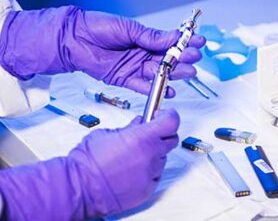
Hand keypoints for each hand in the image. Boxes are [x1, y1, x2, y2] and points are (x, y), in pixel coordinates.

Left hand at [0, 6, 205, 94]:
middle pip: (168, 60)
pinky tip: (170, 90)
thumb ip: (151, 37)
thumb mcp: (129, 28)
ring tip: (188, 74)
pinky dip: (157, 89)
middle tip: (195, 59)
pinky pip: (144, 86)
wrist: (74, 39)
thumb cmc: (98, 28)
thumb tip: (173, 37)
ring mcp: (135, 67)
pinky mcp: (125, 79)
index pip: (169, 42)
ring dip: (174, 74)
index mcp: (145, 38)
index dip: (184, 43)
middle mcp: (142, 54)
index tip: (198, 42)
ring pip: (159, 73)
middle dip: (183, 59)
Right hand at [0, 109, 178, 219]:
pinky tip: (132, 169)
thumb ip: (129, 127)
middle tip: (149, 134)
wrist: (80, 187)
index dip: (169, 115)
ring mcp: (151, 173)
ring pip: (162, 158)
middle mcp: (150, 155)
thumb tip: (139, 123)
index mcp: (142, 138)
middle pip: (172, 139)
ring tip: (133, 155)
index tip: (164, 114)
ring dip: (153, 154)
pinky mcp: (148, 188)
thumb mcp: (106, 133)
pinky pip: (155, 175)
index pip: (171, 121)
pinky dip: (148, 170)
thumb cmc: (88, 162)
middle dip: (163, 134)